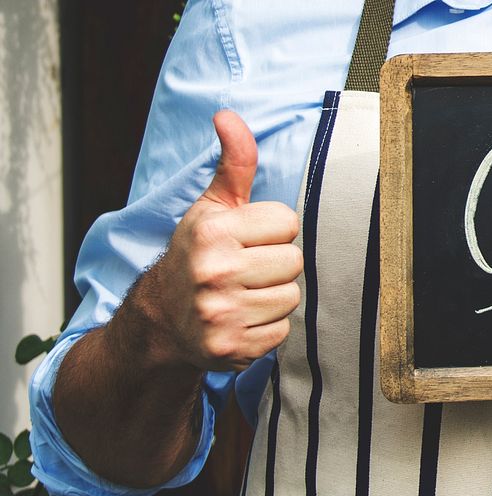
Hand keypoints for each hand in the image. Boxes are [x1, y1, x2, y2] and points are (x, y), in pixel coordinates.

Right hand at [136, 111, 302, 370]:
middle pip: (294, 263)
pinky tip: (242, 319)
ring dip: (273, 298)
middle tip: (247, 270)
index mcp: (212, 231)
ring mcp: (221, 313)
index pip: (287, 223)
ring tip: (244, 294)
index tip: (248, 240)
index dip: (273, 231)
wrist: (162, 319)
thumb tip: (228, 115)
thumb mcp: (211, 207)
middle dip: (276, 266)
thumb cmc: (195, 255)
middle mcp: (214, 272)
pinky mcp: (230, 347)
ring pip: (291, 298)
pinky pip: (282, 332)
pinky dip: (267, 328)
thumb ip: (233, 164)